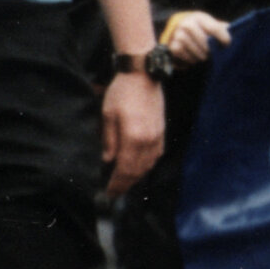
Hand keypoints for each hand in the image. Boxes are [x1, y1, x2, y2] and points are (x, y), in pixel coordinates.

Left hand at [102, 72, 163, 195]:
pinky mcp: (162, 132)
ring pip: (148, 166)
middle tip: (114, 193)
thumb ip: (108, 141)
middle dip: (125, 184)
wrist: (143, 75)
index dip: (116, 184)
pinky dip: (146, 166)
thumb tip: (108, 161)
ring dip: (136, 177)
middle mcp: (148, 141)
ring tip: (124, 182)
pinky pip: (155, 156)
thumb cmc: (122, 92)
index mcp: (134, 138)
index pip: (125, 170)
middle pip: (138, 172)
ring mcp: (158, 137)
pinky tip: (138, 167)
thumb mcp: (107, 115)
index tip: (108, 193)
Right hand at [163, 11, 231, 65]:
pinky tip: (194, 59)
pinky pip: (185, 56)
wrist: (179, 28)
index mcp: (199, 17)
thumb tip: (234, 32)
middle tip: (214, 54)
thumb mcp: (210, 24)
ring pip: (195, 50)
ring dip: (201, 56)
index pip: (214, 28)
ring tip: (204, 57)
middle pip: (204, 41)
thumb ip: (221, 28)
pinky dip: (190, 59)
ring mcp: (178, 34)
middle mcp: (186, 23)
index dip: (223, 37)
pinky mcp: (172, 46)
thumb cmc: (200, 28)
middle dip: (211, 50)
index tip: (228, 44)